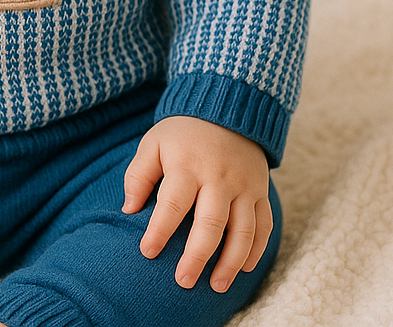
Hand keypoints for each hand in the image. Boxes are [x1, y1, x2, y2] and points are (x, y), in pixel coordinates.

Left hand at [121, 115, 271, 292]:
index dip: (159, 230)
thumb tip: (128, 210)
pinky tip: (245, 268)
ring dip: (231, 262)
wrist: (228, 107)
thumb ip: (138, 175)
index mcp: (188, 166)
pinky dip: (257, 249)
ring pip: (243, 230)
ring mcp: (244, 185)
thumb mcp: (153, 143)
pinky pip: (264, 224)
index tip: (147, 252)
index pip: (172, 204)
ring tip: (216, 286)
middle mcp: (219, 178)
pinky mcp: (261, 191)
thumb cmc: (183, 133)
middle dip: (197, 256)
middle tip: (183, 281)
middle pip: (210, 223)